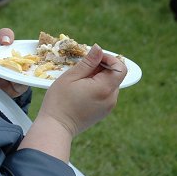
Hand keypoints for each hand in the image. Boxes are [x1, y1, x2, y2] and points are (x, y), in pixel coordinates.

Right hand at [19, 44, 126, 161]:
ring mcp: (108, 107)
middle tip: (82, 68)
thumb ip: (88, 62)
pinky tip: (81, 89)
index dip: (109, 58)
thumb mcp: (71, 77)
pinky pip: (105, 93)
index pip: (120, 67)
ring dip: (98, 77)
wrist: (56, 127)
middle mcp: (111, 98)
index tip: (93, 57)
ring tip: (79, 80)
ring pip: (109, 84)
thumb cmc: (59, 101)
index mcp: (104, 88)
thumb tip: (99, 48)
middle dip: (101, 67)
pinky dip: (97, 87)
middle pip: (115, 75)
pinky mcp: (104, 112)